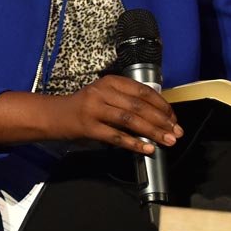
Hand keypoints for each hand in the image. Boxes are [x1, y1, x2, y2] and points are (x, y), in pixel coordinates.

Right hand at [48, 75, 182, 154]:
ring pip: (130, 120)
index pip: (142, 91)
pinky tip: (147, 149)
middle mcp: (102, 92)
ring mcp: (94, 109)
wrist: (54, 115)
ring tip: (167, 141)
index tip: (174, 118)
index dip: (162, 105)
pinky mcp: (88, 127)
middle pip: (138, 106)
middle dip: (162, 121)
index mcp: (110, 82)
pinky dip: (134, 143)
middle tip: (176, 132)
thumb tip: (159, 116)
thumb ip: (127, 100)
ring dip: (152, 132)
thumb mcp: (105, 95)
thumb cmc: (84, 106)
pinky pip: (116, 136)